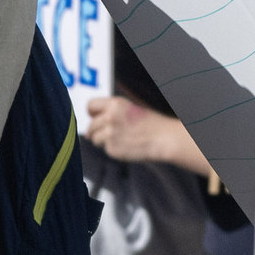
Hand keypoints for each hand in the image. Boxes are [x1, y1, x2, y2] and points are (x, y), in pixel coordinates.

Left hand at [80, 91, 215, 180]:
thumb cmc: (150, 124)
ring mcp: (110, 133)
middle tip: (109, 135)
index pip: (90, 105)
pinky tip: (127, 147)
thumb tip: (92, 125)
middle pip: (91, 125)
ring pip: (94, 139)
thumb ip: (111, 113)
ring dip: (103, 141)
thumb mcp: (129, 110)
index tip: (94, 118)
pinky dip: (113, 150)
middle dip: (96, 131)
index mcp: (115, 104)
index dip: (91, 113)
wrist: (164, 138)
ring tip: (120, 140)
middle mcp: (110, 116)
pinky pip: (106, 149)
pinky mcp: (112, 148)